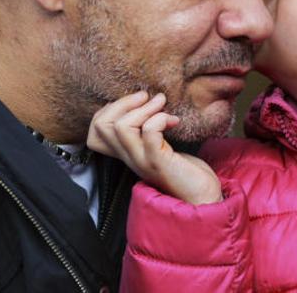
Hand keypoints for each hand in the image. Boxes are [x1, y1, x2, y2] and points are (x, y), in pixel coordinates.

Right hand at [87, 92, 222, 204]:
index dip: (108, 110)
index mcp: (127, 153)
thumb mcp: (161, 146)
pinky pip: (149, 133)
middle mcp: (129, 157)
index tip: (135, 103)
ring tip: (162, 104)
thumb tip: (152, 100)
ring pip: (121, 127)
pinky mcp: (159, 162)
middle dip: (123, 103)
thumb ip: (150, 130)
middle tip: (147, 98)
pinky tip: (173, 120)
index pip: (95, 132)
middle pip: (102, 126)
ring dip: (144, 108)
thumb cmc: (185, 170)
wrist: (202, 198)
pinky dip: (159, 119)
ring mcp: (142, 161)